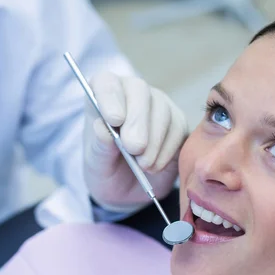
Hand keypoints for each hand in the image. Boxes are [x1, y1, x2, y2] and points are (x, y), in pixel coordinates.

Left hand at [84, 72, 187, 212]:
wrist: (128, 191)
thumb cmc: (106, 170)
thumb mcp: (96, 164)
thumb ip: (100, 146)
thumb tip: (103, 128)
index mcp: (103, 98)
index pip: (106, 83)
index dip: (110, 97)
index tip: (114, 120)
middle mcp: (131, 94)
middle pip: (139, 90)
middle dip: (137, 120)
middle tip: (133, 148)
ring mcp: (157, 105)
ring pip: (162, 109)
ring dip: (153, 140)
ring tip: (143, 165)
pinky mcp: (177, 122)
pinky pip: (178, 128)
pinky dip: (167, 150)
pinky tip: (154, 166)